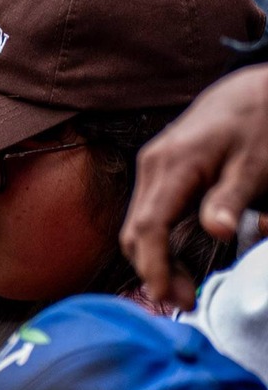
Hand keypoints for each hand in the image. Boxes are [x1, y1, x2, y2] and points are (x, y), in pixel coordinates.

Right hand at [121, 65, 267, 308]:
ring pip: (139, 225)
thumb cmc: (261, 122)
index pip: (147, 228)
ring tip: (185, 286)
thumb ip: (231, 198)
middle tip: (185, 301)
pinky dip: (160, 242)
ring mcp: (152, 167)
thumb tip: (219, 231)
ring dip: (156, 259)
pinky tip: (181, 259)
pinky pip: (149, 214)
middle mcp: (152, 166)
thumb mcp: (256, 163)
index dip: (154, 267)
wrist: (254, 88)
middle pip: (135, 232)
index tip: (169, 297)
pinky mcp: (160, 171)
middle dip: (154, 271)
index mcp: (172, 165)